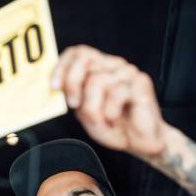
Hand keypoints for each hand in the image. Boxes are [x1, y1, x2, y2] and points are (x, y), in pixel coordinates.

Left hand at [51, 45, 167, 156]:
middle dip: (73, 84)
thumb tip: (57, 86)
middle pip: (85, 60)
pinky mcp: (140, 83)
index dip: (62, 66)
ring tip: (101, 121)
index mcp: (99, 68)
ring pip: (98, 80)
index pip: (77, 52)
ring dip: (94, 108)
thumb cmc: (113, 126)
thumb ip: (72, 96)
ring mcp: (127, 73)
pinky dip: (110, 112)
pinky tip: (113, 119)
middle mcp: (113, 66)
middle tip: (75, 105)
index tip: (55, 86)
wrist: (138, 142)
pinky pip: (116, 93)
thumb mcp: (84, 112)